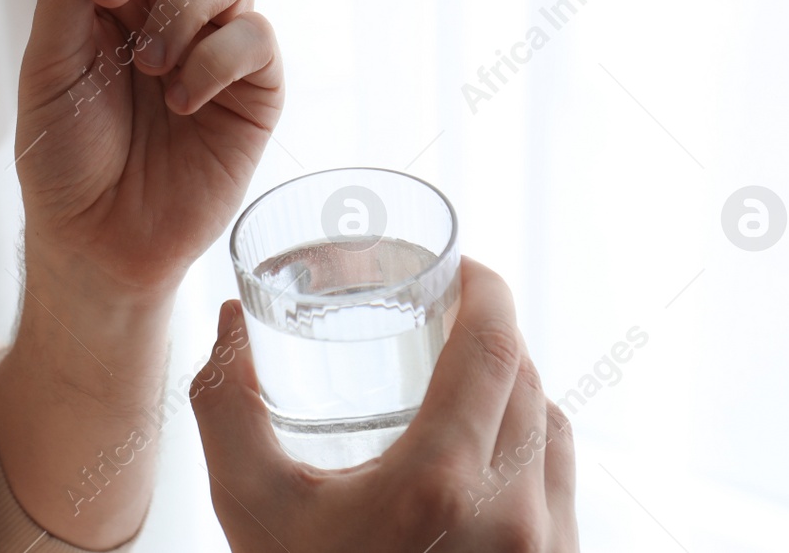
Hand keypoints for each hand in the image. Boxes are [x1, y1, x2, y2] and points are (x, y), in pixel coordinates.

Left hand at [14, 0, 283, 296]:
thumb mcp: (49, 65)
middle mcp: (173, 4)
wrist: (96, 242)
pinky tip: (179, 103)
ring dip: (182, 7)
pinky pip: (256, 37)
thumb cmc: (65, 158)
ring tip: (146, 68)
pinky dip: (214, 60)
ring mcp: (218, 42)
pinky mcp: (256, 88)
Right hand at [190, 258, 579, 552]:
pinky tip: (484, 440)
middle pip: (528, 378)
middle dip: (492, 329)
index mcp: (443, 486)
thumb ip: (228, 403)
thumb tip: (233, 319)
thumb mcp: (251, 507)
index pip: (494, 348)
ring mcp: (546, 552)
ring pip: (553, 427)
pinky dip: (531, 438)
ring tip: (464, 368)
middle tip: (450, 306)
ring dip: (516, 382)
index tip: (463, 263)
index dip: (486, 289)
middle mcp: (515, 517)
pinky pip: (560, 479)